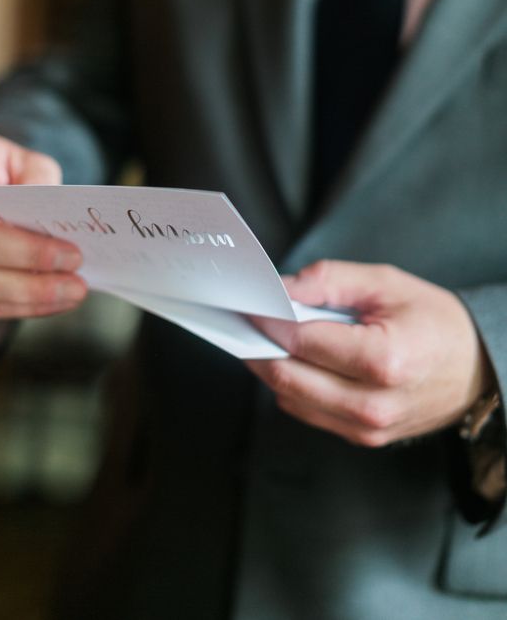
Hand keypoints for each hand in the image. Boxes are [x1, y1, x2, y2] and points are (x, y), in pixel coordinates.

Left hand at [247, 260, 492, 446]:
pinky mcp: (362, 437)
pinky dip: (292, 386)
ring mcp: (368, 428)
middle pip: (288, 378)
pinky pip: (308, 413)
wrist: (477, 369)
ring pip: (291, 400)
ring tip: (265, 337)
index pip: (304, 342)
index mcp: (385, 361)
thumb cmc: (435, 322)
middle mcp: (374, 403)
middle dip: (258, 346)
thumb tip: (283, 288)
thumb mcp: (387, 283)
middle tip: (243, 320)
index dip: (268, 319)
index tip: (248, 302)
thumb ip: (331, 280)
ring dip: (271, 368)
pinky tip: (293, 360)